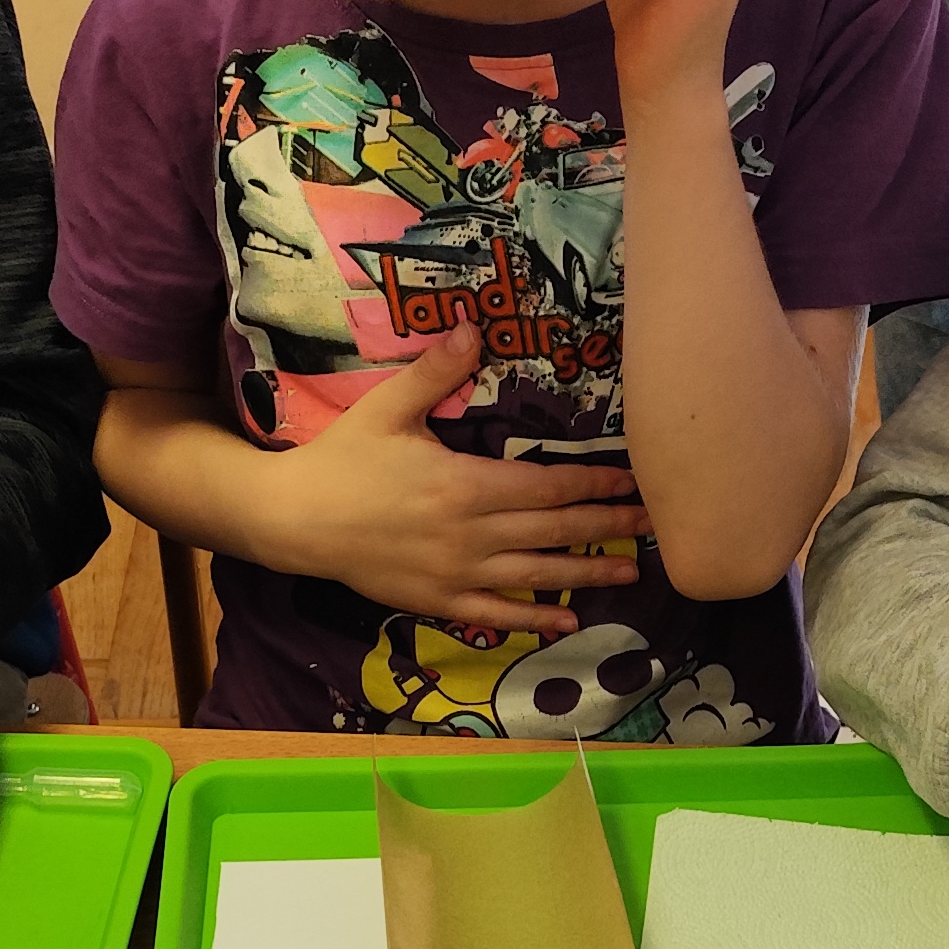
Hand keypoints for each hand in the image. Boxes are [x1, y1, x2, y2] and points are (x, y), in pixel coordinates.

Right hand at [258, 325, 649, 631]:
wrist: (295, 521)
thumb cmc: (343, 461)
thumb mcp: (386, 408)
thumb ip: (435, 372)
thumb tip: (473, 327)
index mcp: (465, 486)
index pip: (548, 487)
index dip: (594, 486)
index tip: (632, 482)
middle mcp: (471, 536)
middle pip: (555, 533)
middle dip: (607, 528)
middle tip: (653, 525)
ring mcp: (456, 574)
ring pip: (536, 576)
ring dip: (587, 576)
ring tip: (629, 573)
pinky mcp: (437, 601)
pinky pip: (495, 614)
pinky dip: (533, 619)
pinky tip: (567, 622)